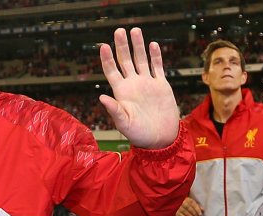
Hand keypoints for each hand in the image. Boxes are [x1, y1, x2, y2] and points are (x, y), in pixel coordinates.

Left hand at [98, 28, 178, 148]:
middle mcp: (133, 84)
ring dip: (138, 45)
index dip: (107, 58)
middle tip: (119, 30)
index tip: (104, 46)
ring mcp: (147, 83)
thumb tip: (101, 97)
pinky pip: (157, 67)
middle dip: (122, 45)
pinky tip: (153, 44)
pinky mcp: (161, 85)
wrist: (161, 139)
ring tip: (135, 30)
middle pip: (125, 60)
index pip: (111, 70)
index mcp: (122, 92)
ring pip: (141, 59)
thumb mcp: (124, 123)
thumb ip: (114, 110)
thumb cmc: (139, 134)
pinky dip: (155, 56)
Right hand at [174, 197, 202, 215]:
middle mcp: (182, 202)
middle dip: (195, 214)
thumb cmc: (187, 205)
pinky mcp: (176, 213)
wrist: (176, 205)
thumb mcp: (192, 204)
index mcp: (187, 199)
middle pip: (189, 208)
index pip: (193, 203)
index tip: (201, 214)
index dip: (197, 209)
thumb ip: (197, 206)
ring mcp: (178, 208)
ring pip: (186, 212)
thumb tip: (203, 210)